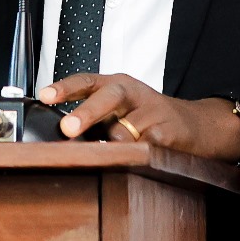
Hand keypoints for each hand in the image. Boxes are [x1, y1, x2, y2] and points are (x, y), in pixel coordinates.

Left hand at [38, 73, 239, 162]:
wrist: (195, 125)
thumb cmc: (147, 117)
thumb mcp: (119, 109)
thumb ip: (94, 117)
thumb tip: (60, 135)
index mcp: (116, 84)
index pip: (86, 80)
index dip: (64, 87)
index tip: (44, 96)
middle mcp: (133, 93)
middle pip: (108, 96)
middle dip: (86, 113)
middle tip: (67, 129)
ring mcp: (152, 111)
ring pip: (123, 131)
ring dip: (111, 146)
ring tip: (109, 154)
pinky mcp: (168, 133)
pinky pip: (143, 148)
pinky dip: (133, 157)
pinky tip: (131, 160)